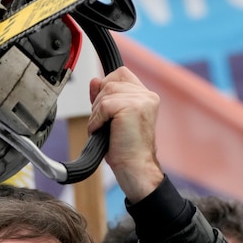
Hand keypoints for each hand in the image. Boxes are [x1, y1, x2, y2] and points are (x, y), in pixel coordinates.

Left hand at [87, 67, 163, 202]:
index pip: (120, 74)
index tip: (102, 108)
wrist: (135, 167)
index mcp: (145, 96)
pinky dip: (97, 120)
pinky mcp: (132, 107)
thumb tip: (95, 80)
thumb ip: (105, 97)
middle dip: (99, 103)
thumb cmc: (125, 148)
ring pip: (104, 93)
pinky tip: (103, 131)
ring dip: (97, 114)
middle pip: (109, 82)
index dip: (105, 88)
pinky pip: (103, 105)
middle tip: (105, 124)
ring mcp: (141, 100)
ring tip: (105, 129)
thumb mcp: (112, 118)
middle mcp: (147, 95)